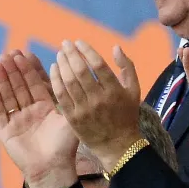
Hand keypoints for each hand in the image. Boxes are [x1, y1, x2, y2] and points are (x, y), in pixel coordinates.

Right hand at [0, 49, 78, 187]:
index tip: (24, 53)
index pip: (35, 83)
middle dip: (13, 70)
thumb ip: (67, 99)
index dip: (29, 69)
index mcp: (44, 107)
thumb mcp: (69, 119)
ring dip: (2, 80)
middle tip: (7, 53)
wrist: (53, 170)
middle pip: (19, 87)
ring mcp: (16, 121)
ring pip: (8, 96)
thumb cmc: (65, 147)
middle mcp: (29, 112)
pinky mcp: (6, 132)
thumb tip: (66, 75)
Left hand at [50, 41, 144, 169]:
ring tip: (60, 54)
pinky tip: (54, 69)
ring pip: (68, 82)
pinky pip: (61, 96)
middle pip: (80, 71)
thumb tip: (115, 47)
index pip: (98, 65)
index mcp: (114, 91)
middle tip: (65, 44)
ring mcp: (84, 110)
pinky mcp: (73, 118)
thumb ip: (127, 67)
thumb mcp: (134, 90)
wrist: (117, 145)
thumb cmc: (126, 115)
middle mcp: (98, 99)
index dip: (86, 51)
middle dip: (71, 54)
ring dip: (62, 64)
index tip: (78, 42)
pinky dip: (56, 80)